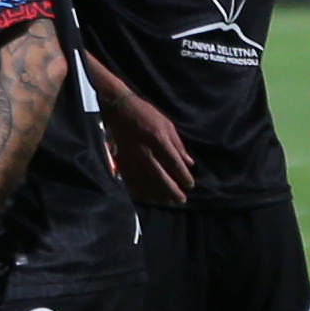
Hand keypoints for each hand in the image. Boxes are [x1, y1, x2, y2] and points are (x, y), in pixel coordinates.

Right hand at [100, 80, 195, 205]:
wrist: (119, 109)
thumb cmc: (146, 114)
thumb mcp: (167, 125)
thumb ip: (178, 145)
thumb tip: (189, 163)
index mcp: (158, 139)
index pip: (174, 163)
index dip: (183, 176)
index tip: (190, 185)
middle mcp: (145, 151)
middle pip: (160, 177)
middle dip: (172, 190)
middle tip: (181, 200)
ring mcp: (131, 158)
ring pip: (145, 182)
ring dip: (157, 194)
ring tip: (166, 201)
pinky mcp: (121, 161)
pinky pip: (130, 181)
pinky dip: (139, 191)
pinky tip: (146, 197)